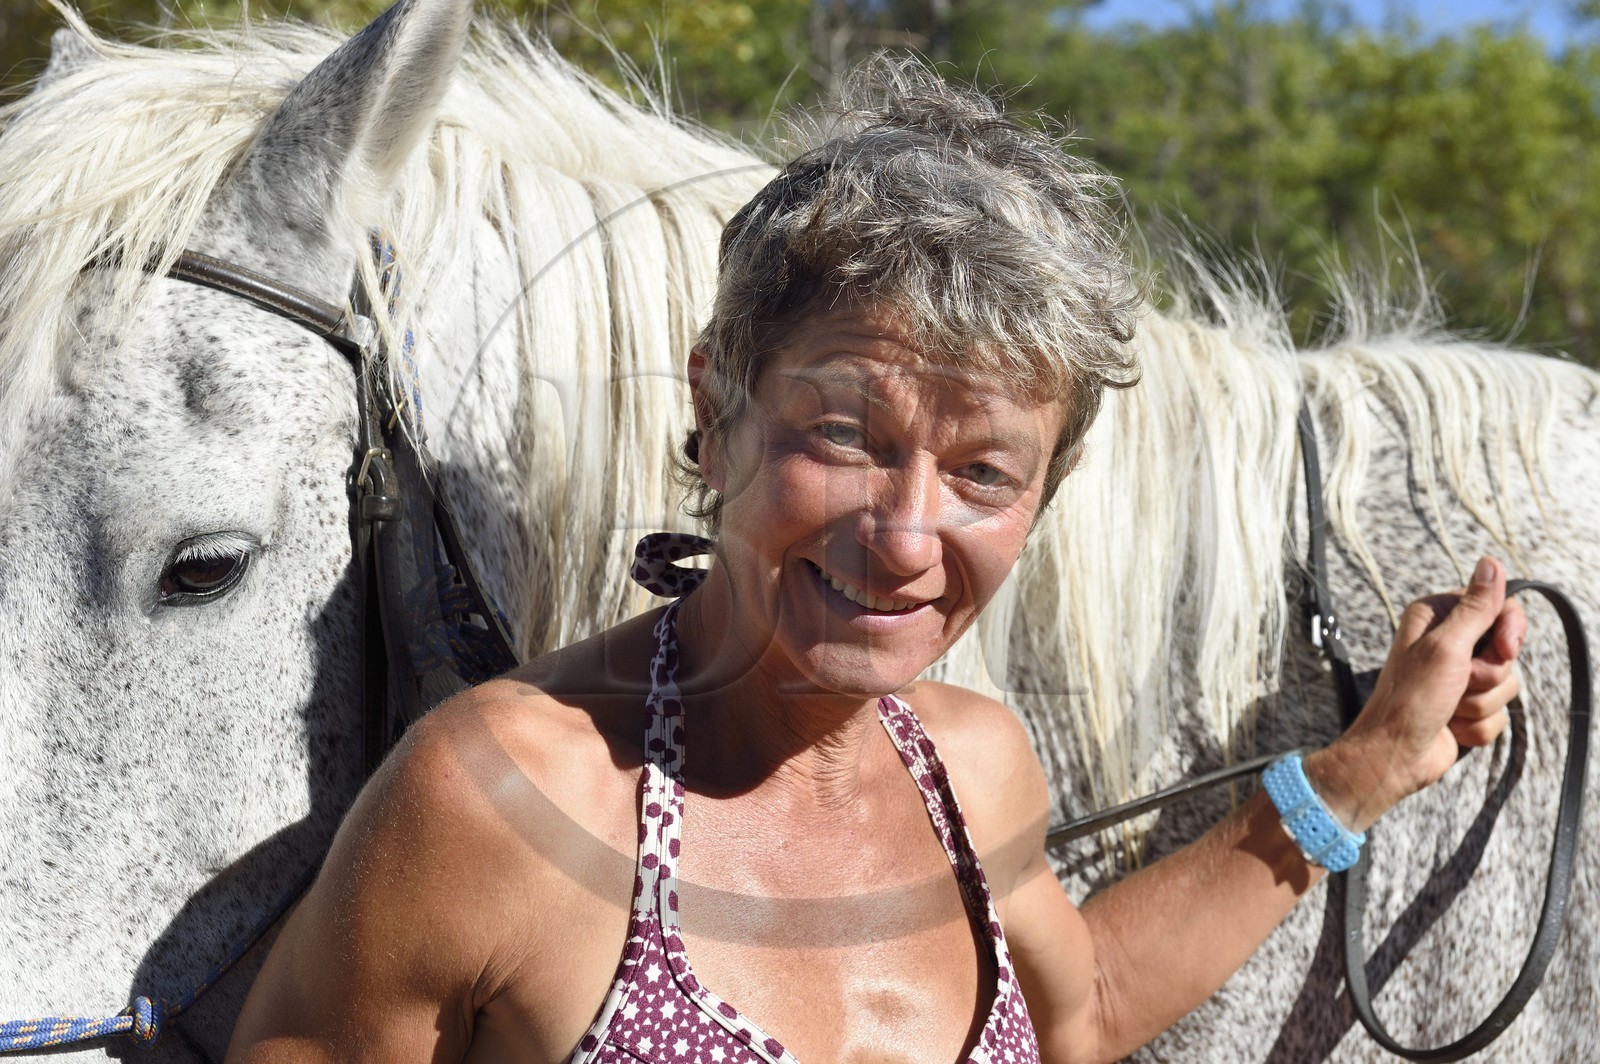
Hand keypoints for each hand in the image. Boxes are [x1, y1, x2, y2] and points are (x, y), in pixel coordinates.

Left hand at [1306, 556, 1526, 831]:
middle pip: (1506, 650)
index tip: (1505, 649)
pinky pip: (1498, 715)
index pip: (1498, 607)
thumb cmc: (1410, 699)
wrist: (1395, 755)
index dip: (1509, 630)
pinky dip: (1476, 726)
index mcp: (1436, 617)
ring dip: (1479, 703)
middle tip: (1459, 683)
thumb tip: (1491, 563)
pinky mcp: (1466, 708)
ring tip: (1448, 708)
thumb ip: (1475, 609)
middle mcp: (1447, 643)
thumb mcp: (1445, 647)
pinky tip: (1450, 727)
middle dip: (1489, 674)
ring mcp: (1458, 677)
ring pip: (1506, 685)